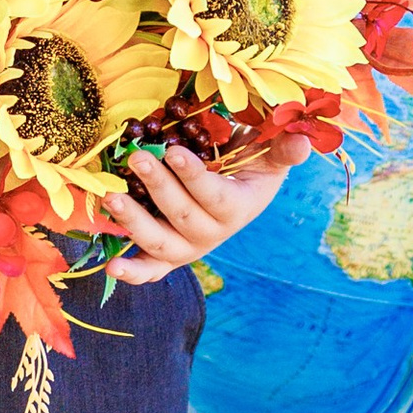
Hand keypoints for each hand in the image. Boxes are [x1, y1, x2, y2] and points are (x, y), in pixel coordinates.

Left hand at [100, 135, 311, 279]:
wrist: (233, 188)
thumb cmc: (248, 164)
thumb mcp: (270, 154)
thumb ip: (284, 149)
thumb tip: (300, 140)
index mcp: (239, 208)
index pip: (216, 198)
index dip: (196, 178)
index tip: (175, 153)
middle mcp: (213, 233)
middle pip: (183, 217)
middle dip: (159, 188)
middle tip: (137, 158)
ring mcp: (187, 246)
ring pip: (161, 243)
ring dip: (135, 223)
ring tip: (111, 197)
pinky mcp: (166, 254)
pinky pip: (151, 268)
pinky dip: (133, 271)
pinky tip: (112, 267)